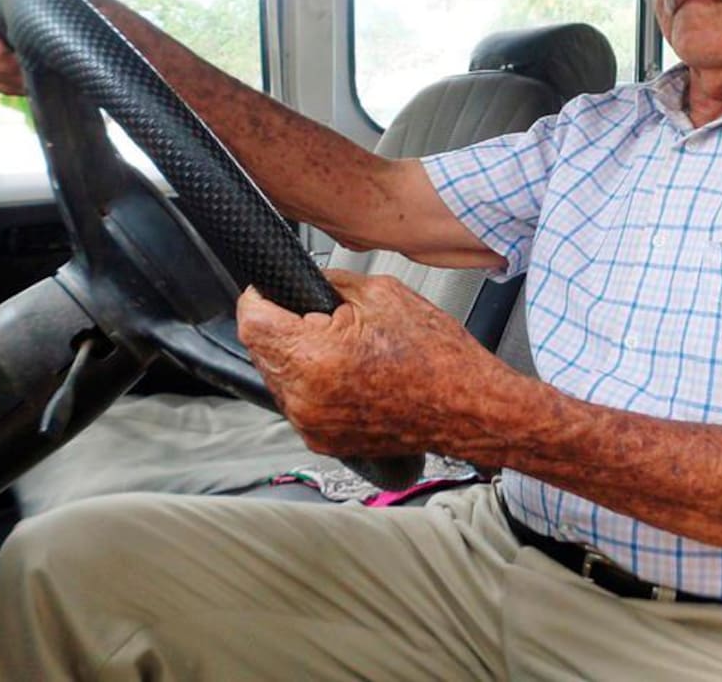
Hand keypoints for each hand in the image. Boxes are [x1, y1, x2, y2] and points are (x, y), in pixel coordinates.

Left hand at [237, 270, 500, 457]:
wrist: (470, 408)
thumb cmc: (439, 357)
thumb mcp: (383, 294)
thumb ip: (332, 284)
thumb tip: (306, 281)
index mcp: (315, 357)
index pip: (251, 321)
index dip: (259, 297)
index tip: (268, 291)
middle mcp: (305, 398)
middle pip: (260, 351)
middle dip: (281, 327)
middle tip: (319, 317)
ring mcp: (312, 425)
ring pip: (277, 378)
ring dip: (295, 358)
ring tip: (340, 347)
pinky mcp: (323, 441)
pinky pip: (299, 403)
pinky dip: (313, 385)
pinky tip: (348, 373)